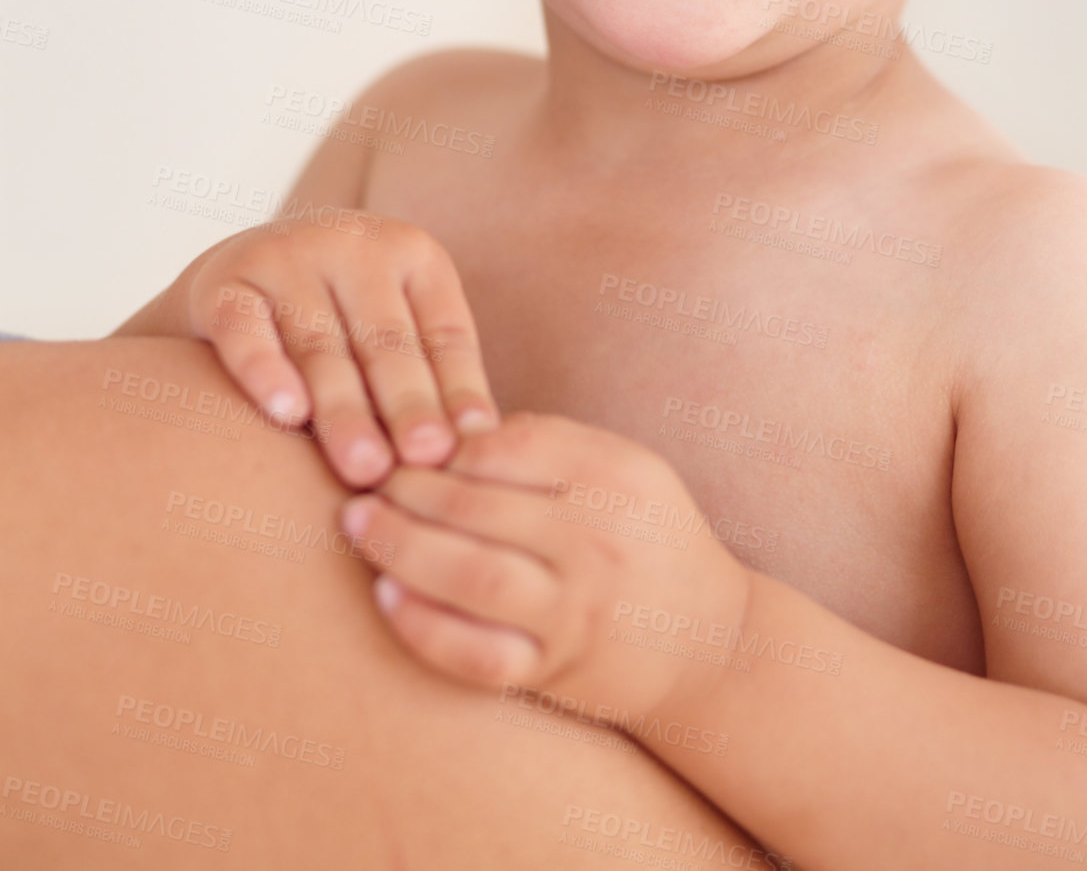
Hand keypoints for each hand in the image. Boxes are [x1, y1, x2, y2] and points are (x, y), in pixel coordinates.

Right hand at [157, 216, 497, 485]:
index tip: (466, 446)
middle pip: (385, 341)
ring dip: (344, 409)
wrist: (240, 277)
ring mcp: (285, 258)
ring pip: (319, 344)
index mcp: (412, 254)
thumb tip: (483, 444)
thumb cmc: (345, 323)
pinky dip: (264, 370)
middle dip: (406, 407)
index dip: (457, 390)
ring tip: (365, 467)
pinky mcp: (224, 281)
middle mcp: (352, 244)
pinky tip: (285, 413)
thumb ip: (436, 378)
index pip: (443, 331)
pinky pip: (244, 329)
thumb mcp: (399, 331)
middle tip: (421, 463)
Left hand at [340, 411, 751, 719]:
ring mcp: (577, 608)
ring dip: (400, 549)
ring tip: (360, 529)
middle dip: (405, 494)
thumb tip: (450, 431)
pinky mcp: (558, 668)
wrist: (714, 642)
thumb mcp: (625, 467)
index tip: (406, 448)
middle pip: (476, 507)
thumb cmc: (649, 538)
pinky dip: (425, 626)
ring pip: (472, 576)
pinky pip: (479, 653)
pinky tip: (388, 598)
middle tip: (362, 487)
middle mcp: (596, 538)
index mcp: (612, 474)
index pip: (504, 447)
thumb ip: (549, 443)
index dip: (442, 447)